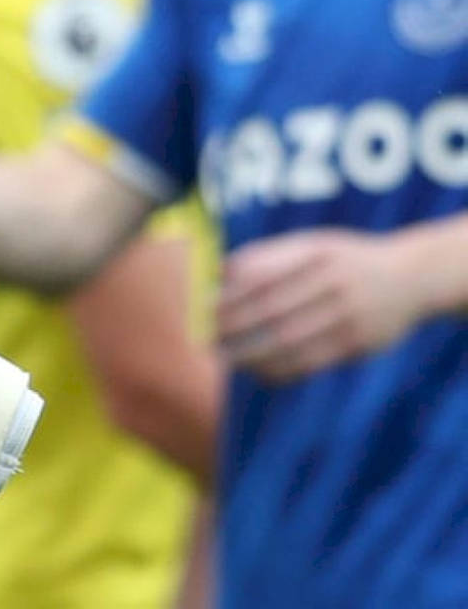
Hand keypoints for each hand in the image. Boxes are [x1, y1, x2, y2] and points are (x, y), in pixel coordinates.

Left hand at [216, 227, 427, 382]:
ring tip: (227, 359)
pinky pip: (314, 360)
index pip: (262, 274)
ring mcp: (348, 314)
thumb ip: (268, 255)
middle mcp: (331, 281)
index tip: (207, 305)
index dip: (231, 293)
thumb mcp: (312, 243)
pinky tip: (259, 373)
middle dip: (235, 325)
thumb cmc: (344, 258)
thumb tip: (219, 273)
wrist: (410, 277)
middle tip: (210, 336)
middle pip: (272, 308)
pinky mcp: (359, 344)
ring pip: (291, 338)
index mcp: (314, 251)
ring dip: (253, 352)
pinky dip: (283, 369)